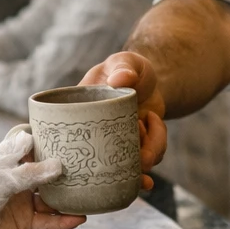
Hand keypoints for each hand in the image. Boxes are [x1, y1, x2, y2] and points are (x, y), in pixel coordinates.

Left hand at [0, 130, 84, 228]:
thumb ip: (31, 173)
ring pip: (50, 197)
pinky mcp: (23, 222)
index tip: (67, 134)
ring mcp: (21, 201)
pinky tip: (80, 218)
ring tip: (90, 191)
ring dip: (67, 197)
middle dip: (63, 169)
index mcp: (6, 161)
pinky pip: (47, 221)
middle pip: (44, 172)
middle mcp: (16, 179)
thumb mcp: (2, 178)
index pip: (29, 145)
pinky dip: (62, 221)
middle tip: (86, 164)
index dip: (45, 140)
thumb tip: (58, 165)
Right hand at [80, 52, 165, 189]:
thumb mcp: (124, 62)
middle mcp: (95, 136)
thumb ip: (122, 67)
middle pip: (102, 164)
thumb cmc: (128, 68)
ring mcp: (116, 146)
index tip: (103, 143)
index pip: (72, 140)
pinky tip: (154, 120)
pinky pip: (148, 159)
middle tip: (139, 133)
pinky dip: (158, 143)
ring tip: (147, 118)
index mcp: (81, 115)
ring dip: (146, 149)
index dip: (85, 149)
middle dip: (124, 162)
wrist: (149, 79)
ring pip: (130, 166)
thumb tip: (121, 79)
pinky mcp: (134, 151)